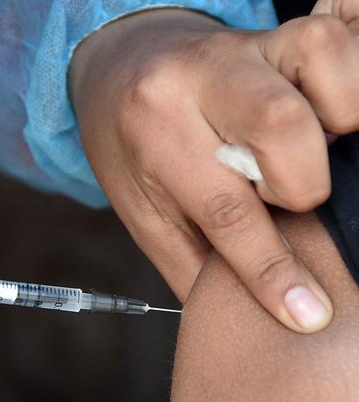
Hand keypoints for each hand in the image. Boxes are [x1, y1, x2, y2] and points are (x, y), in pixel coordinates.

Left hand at [70, 7, 358, 332]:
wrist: (118, 67)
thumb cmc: (130, 148)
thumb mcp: (143, 212)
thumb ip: (197, 260)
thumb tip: (255, 313)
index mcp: (154, 131)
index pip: (225, 208)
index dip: (271, 269)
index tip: (307, 313)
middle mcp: (197, 77)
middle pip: (283, 128)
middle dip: (300, 186)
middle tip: (277, 199)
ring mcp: (240, 47)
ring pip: (320, 66)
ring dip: (333, 125)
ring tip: (300, 152)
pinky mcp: (272, 34)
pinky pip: (331, 44)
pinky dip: (343, 87)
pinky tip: (318, 118)